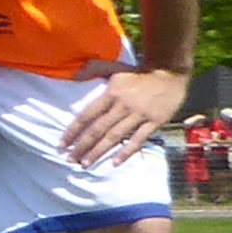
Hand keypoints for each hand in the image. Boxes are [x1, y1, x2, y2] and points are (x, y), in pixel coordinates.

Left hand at [63, 63, 191, 171]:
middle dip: (82, 146)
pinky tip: (115, 163)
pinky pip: (139, 139)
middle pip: (98, 129)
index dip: (73, 131)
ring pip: (115, 136)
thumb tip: (75, 74)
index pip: (87, 115)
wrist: (169, 73)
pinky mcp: (155, 122)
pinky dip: (127, 152)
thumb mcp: (114, 68)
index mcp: (111, 93)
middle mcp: (123, 105)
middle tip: (70, 160)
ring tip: (86, 164)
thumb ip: (95, 70)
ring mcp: (139, 114)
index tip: (62, 144)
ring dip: (99, 152)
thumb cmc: (138, 73)